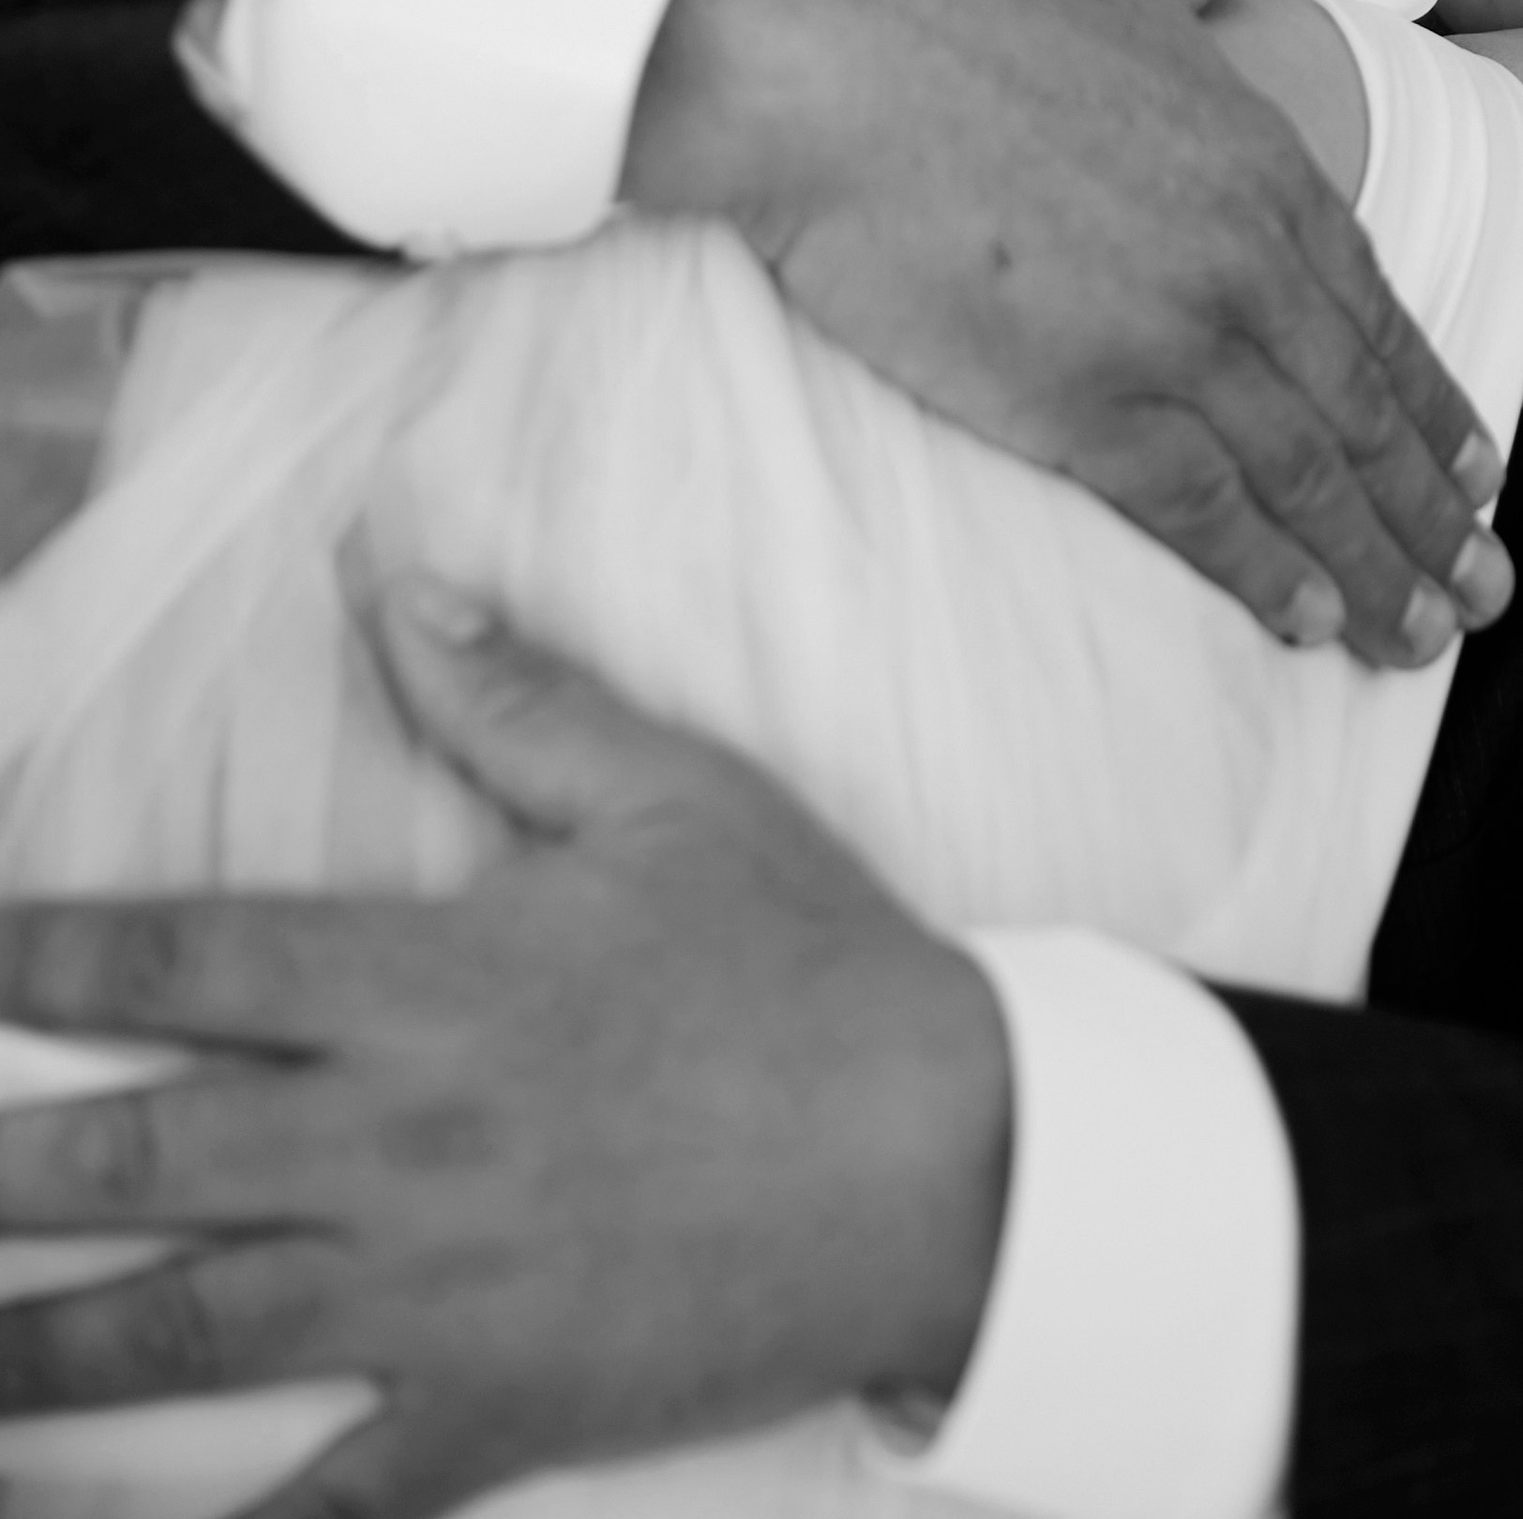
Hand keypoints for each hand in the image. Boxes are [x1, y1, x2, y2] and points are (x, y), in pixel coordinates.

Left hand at [0, 582, 1010, 1515]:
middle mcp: (400, 1140)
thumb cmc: (807, 958)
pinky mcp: (495, 1412)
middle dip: (2, 1170)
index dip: (45, 957)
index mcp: (431, 979)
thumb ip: (511, 696)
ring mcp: (436, 1294)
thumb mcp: (671, 794)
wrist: (946, 1154)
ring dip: (41, 1351)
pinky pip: (328, 1493)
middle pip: (143, 1155)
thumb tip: (392, 578)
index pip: (187, 958)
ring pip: (189, 1329)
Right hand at [622, 0, 1510, 666]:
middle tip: (1490, 589)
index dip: (1427, 392)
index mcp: (1253, 151)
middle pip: (1364, 405)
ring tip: (1422, 640)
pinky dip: (1266, 576)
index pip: (1369, 298)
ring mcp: (1178, 335)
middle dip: (1436, 509)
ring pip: (1309, 476)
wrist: (820, 49)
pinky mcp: (1090, 405)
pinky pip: (1205, 513)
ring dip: (1377, 568)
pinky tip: (1309, 625)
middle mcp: (1245, 254)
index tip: (1477, 461)